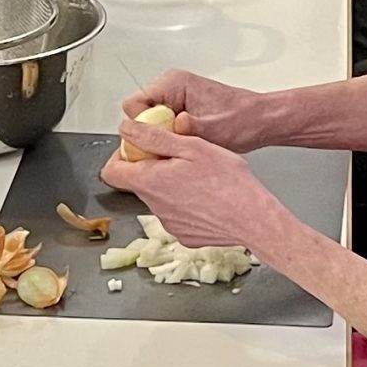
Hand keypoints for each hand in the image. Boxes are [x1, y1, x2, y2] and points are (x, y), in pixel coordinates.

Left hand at [101, 119, 284, 248]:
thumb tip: (126, 130)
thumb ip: (153, 138)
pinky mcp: (185, 235)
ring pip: (159, 198)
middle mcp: (154, 207)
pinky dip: (185, 204)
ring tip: (198, 176)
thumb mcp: (190, 147)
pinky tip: (206, 197)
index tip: (138, 148)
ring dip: (170, 185)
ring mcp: (169, 224)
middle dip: (152, 168)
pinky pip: (177, 215)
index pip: (111, 171)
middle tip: (178, 157)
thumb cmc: (228, 183)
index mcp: (150, 182)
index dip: (120, 157)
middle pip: (138, 183)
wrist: (255, 220)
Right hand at [121, 68, 273, 151]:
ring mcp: (173, 98)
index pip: (134, 104)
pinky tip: (188, 143)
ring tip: (186, 144)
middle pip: (138, 115)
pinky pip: (160, 126)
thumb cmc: (244, 120)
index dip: (143, 126)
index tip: (160, 138)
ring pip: (148, 123)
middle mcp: (170, 87)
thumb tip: (171, 126)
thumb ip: (191, 127)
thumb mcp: (216, 129)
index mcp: (174, 83)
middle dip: (153, 134)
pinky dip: (170, 138)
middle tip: (176, 144)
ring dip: (163, 137)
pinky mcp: (177, 110)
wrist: (260, 121)